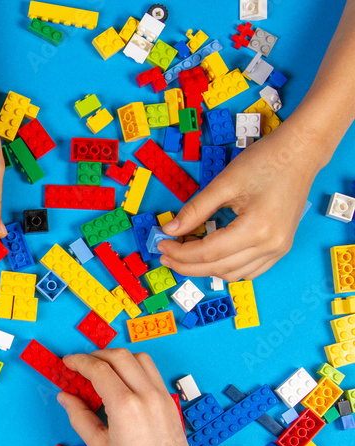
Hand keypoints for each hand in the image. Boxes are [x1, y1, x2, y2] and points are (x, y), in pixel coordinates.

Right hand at [56, 350, 202, 445]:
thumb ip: (80, 416)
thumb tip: (66, 397)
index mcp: (126, 407)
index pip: (99, 369)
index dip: (79, 362)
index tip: (67, 362)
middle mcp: (148, 397)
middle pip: (120, 356)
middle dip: (97, 355)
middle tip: (81, 365)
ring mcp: (164, 399)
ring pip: (140, 359)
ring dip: (118, 358)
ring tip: (102, 371)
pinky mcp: (171, 405)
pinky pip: (152, 374)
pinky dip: (135, 369)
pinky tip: (122, 385)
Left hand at [157, 123, 320, 280]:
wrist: (300, 153)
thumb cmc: (267, 161)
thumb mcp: (224, 183)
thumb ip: (195, 210)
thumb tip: (171, 229)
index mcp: (257, 229)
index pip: (207, 253)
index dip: (180, 252)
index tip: (162, 244)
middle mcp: (270, 245)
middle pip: (218, 267)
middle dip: (187, 264)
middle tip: (166, 255)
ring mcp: (278, 248)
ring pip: (233, 273)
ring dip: (205, 269)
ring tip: (184, 256)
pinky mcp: (280, 247)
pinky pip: (249, 270)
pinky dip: (226, 268)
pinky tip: (210, 258)